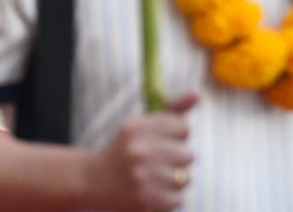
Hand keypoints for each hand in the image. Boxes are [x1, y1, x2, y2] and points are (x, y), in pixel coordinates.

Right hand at [93, 92, 197, 210]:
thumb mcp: (141, 126)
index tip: (160, 140)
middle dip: (175, 159)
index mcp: (136, 127)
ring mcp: (142, 176)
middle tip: (154, 161)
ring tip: (151, 178)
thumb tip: (198, 93)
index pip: (183, 127)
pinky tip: (149, 192)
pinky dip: (167, 198)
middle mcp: (139, 149)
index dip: (175, 135)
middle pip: (188, 154)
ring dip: (172, 180)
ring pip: (185, 178)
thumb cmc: (124, 149)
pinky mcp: (147, 200)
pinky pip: (178, 199)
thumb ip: (172, 110)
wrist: (93, 181)